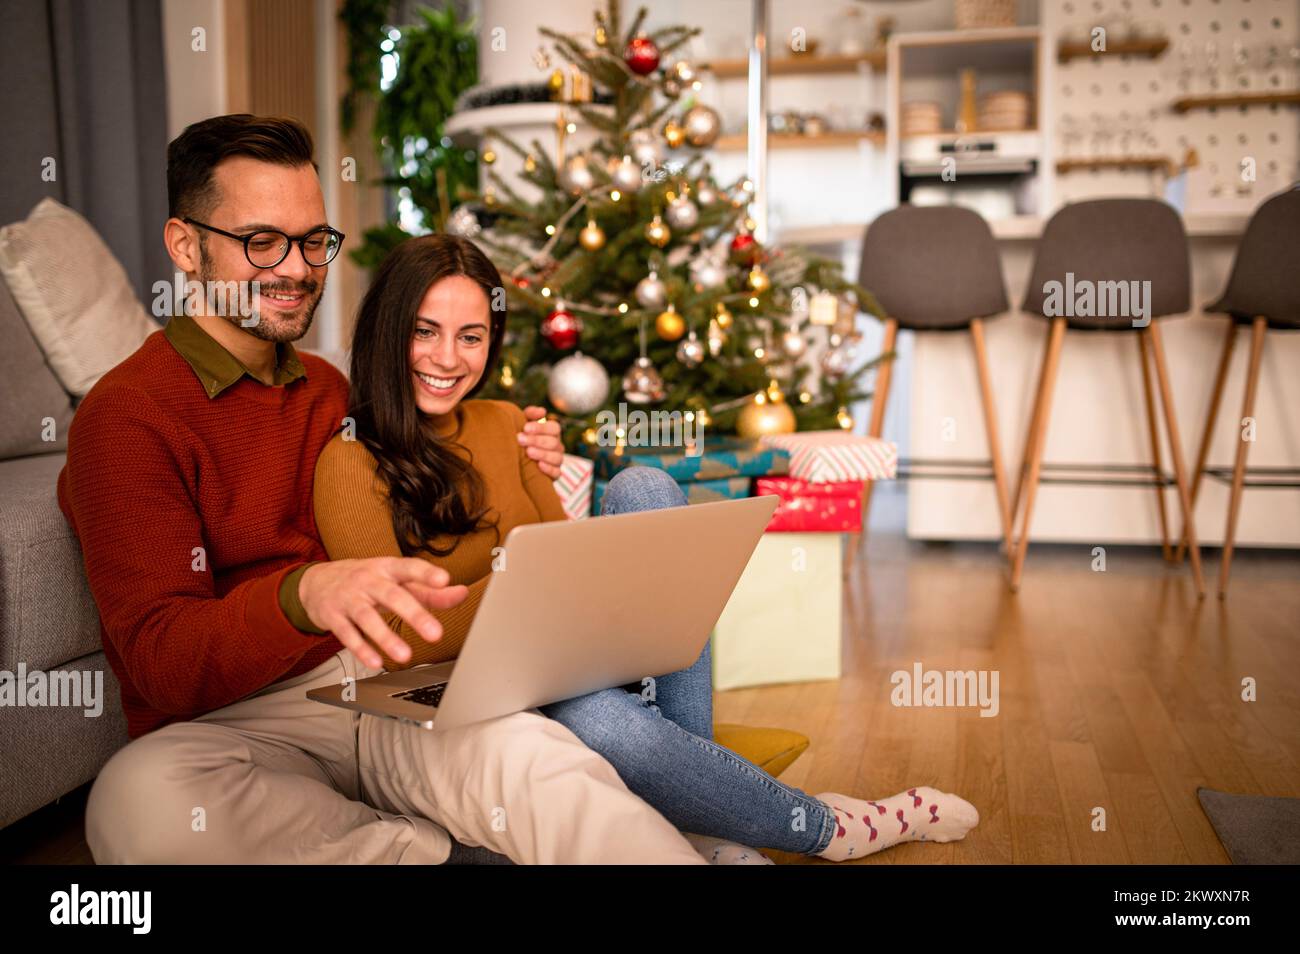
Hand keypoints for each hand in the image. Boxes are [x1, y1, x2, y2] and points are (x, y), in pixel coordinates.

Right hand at [298, 558, 468, 668]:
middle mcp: (368, 581)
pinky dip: (361, 649)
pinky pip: (347, 634)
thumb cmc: (366, 581)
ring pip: (367, 618)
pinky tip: (375, 662)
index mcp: (387, 568)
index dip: (426, 573)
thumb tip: (461, 593)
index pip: (409, 567)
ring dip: (386, 637)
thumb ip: (429, 590)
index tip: (444, 579)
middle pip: (392, 596)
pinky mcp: (333, 617)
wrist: (315, 582)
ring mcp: (349, 598)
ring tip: (405, 655)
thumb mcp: (396, 581)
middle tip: (435, 633)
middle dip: (414, 614)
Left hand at [518, 405, 564, 478]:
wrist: (515, 460)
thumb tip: (542, 411)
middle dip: (537, 440)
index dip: (541, 428)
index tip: (525, 428)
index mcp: (552, 432)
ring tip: (528, 452)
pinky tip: (539, 465)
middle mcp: (557, 446)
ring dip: (542, 454)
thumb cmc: (521, 438)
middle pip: (554, 442)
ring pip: (557, 457)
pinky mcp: (554, 474)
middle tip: (520, 439)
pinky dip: (549, 469)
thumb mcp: (524, 424)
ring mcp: (557, 461)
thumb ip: (531, 414)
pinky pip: (557, 473)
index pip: (554, 428)